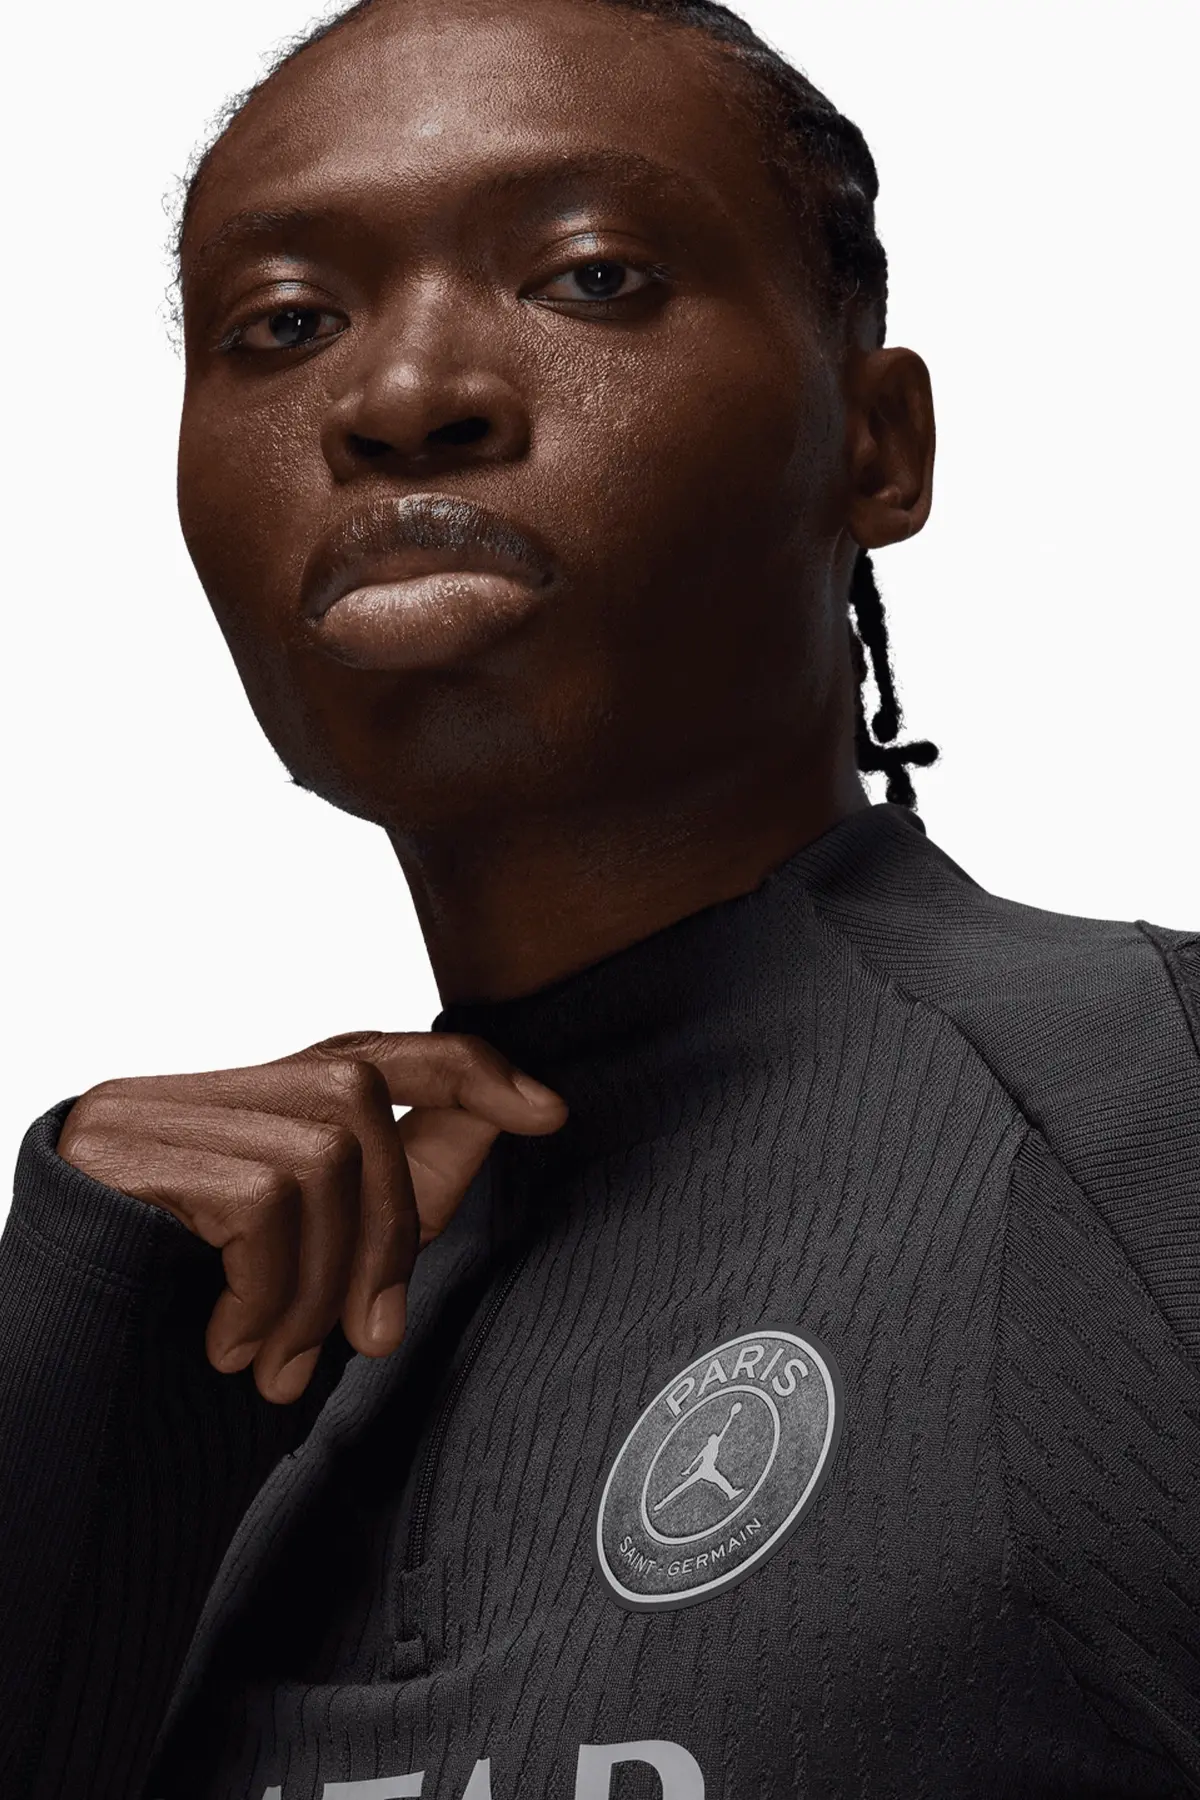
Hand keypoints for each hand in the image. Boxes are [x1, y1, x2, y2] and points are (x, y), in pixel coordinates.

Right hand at [55, 1031, 567, 1403]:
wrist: (49, 1361)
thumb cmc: (185, 1309)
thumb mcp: (317, 1248)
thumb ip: (404, 1185)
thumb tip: (521, 1117)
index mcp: (261, 1103)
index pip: (382, 1050)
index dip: (470, 1070)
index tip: (549, 1113)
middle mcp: (212, 1087)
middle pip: (358, 1111)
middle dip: (385, 1236)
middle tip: (367, 1339)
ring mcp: (159, 1110)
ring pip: (316, 1163)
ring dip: (317, 1289)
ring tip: (277, 1360)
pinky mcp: (125, 1149)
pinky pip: (258, 1206)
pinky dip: (264, 1294)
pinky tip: (230, 1345)